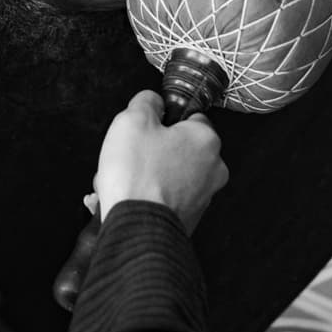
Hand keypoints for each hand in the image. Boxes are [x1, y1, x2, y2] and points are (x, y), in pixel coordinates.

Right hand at [94, 90, 228, 233]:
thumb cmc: (137, 174)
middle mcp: (213, 168)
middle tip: (128, 156)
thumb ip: (146, 102)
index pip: (190, 117)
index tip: (145, 127)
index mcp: (206, 139)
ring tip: (118, 181)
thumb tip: (152, 102)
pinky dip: (147, 197)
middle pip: (178, 148)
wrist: (137, 229)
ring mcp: (203, 197)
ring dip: (145, 175)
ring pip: (169, 175)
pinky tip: (125, 199)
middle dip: (151, 151)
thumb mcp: (133, 120)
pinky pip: (165, 198)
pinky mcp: (189, 219)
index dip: (163, 119)